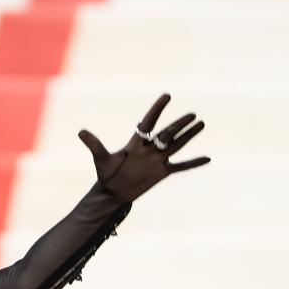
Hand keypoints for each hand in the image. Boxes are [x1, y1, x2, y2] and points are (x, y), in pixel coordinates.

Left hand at [78, 94, 209, 201]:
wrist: (112, 193)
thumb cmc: (106, 174)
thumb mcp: (100, 159)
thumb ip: (94, 145)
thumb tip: (80, 131)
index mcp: (136, 142)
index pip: (148, 122)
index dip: (157, 109)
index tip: (167, 95)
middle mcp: (149, 149)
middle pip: (166, 133)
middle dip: (179, 124)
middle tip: (192, 114)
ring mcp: (157, 160)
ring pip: (176, 144)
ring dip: (188, 135)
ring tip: (202, 123)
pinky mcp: (162, 172)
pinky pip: (181, 166)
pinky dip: (193, 163)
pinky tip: (208, 158)